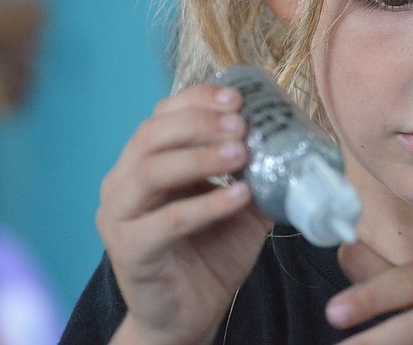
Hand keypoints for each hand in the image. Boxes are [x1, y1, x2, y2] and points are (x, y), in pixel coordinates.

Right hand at [97, 85, 272, 344]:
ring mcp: (120, 216)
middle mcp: (123, 182)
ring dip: (199, 157)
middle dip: (199, 123)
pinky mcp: (129, 250)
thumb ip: (257, 175)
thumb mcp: (240, 206)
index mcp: (144, 162)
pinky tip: (238, 197)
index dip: (197, 100)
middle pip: (151, 135)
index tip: (236, 97)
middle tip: (240, 127)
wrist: (189, 315)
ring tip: (240, 154)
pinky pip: (165, 221)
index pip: (162, 115)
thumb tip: (293, 143)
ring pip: (151, 171)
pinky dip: (205, 204)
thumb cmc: (210, 254)